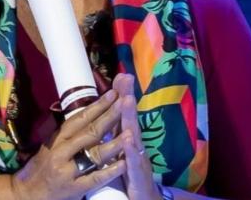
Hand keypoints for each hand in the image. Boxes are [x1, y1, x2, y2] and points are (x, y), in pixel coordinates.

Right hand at [11, 88, 127, 199]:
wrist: (26, 195)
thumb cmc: (39, 169)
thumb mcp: (50, 147)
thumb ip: (68, 135)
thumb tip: (88, 115)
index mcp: (57, 139)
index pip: (80, 118)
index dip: (97, 106)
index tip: (113, 94)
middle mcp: (61, 152)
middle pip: (90, 131)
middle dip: (109, 116)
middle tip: (125, 102)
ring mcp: (68, 171)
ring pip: (95, 154)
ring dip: (115, 143)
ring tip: (131, 132)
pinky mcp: (74, 189)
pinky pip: (95, 178)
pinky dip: (110, 171)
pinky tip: (123, 164)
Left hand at [113, 73, 160, 199]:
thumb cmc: (131, 176)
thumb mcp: (123, 153)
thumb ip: (117, 136)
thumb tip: (111, 117)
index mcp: (128, 140)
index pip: (123, 114)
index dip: (122, 95)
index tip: (120, 75)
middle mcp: (136, 145)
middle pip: (130, 118)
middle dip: (127, 97)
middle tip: (126, 77)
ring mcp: (139, 158)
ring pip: (133, 135)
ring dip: (129, 117)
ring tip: (126, 100)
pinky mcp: (137, 174)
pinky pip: (133, 160)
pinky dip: (131, 149)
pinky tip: (128, 138)